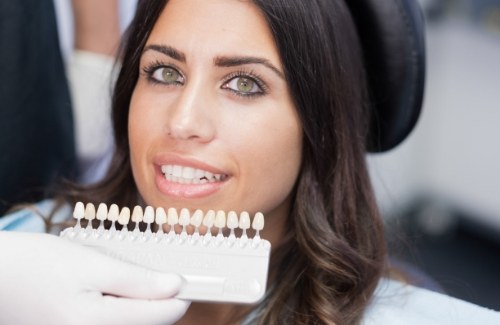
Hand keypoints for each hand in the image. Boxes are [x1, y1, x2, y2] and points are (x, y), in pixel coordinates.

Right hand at [0, 231, 188, 324]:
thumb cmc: (36, 265)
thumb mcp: (92, 264)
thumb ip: (137, 280)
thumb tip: (175, 287)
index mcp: (95, 324)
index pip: (161, 315)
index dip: (180, 294)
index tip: (190, 278)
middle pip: (147, 324)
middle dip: (156, 300)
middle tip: (156, 274)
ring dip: (139, 307)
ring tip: (125, 282)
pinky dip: (121, 312)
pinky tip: (110, 294)